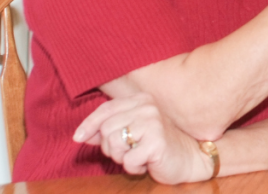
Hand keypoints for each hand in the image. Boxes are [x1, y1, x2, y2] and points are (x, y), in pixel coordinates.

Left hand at [73, 93, 212, 183]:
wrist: (189, 158)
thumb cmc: (156, 147)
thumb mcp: (130, 135)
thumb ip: (107, 131)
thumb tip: (81, 135)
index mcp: (141, 100)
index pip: (106, 109)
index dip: (89, 124)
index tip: (78, 138)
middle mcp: (147, 107)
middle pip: (106, 129)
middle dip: (111, 148)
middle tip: (128, 152)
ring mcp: (153, 122)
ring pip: (113, 143)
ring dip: (122, 158)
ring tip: (138, 156)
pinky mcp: (157, 141)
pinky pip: (127, 160)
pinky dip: (133, 168)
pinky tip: (147, 163)